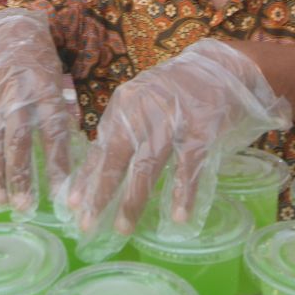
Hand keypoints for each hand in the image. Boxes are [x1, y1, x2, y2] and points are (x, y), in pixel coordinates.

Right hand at [0, 9, 74, 216]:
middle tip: (24, 207)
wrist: (11, 27)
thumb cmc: (39, 65)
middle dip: (22, 178)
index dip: (57, 166)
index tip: (61, 196)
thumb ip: (58, 118)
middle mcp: (20, 97)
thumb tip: (71, 158)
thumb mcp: (56, 87)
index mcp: (47, 95)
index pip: (54, 136)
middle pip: (21, 143)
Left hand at [61, 39, 289, 240]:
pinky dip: (183, 192)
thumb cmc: (176, 94)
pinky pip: (189, 165)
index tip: (71, 205)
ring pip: (147, 165)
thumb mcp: (142, 105)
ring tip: (123, 228)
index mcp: (124, 106)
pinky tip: (178, 216)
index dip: (86, 177)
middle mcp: (143, 111)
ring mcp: (172, 119)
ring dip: (134, 199)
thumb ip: (122, 132)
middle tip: (87, 225)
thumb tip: (96, 173)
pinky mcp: (201, 128)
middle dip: (101, 193)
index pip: (100, 146)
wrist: (222, 67)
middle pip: (116, 157)